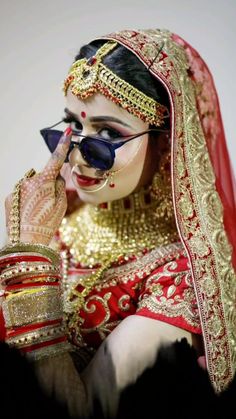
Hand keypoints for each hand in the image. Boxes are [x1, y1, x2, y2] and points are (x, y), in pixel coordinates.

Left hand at [5, 128, 71, 244]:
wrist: (26, 241)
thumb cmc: (46, 223)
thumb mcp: (61, 204)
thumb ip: (61, 185)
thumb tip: (59, 174)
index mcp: (44, 180)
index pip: (55, 159)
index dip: (62, 147)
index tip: (66, 133)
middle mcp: (28, 180)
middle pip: (43, 177)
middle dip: (48, 185)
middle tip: (50, 204)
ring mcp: (17, 188)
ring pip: (32, 186)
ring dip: (36, 193)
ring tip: (37, 212)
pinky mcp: (9, 197)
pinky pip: (22, 194)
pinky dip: (27, 200)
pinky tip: (29, 213)